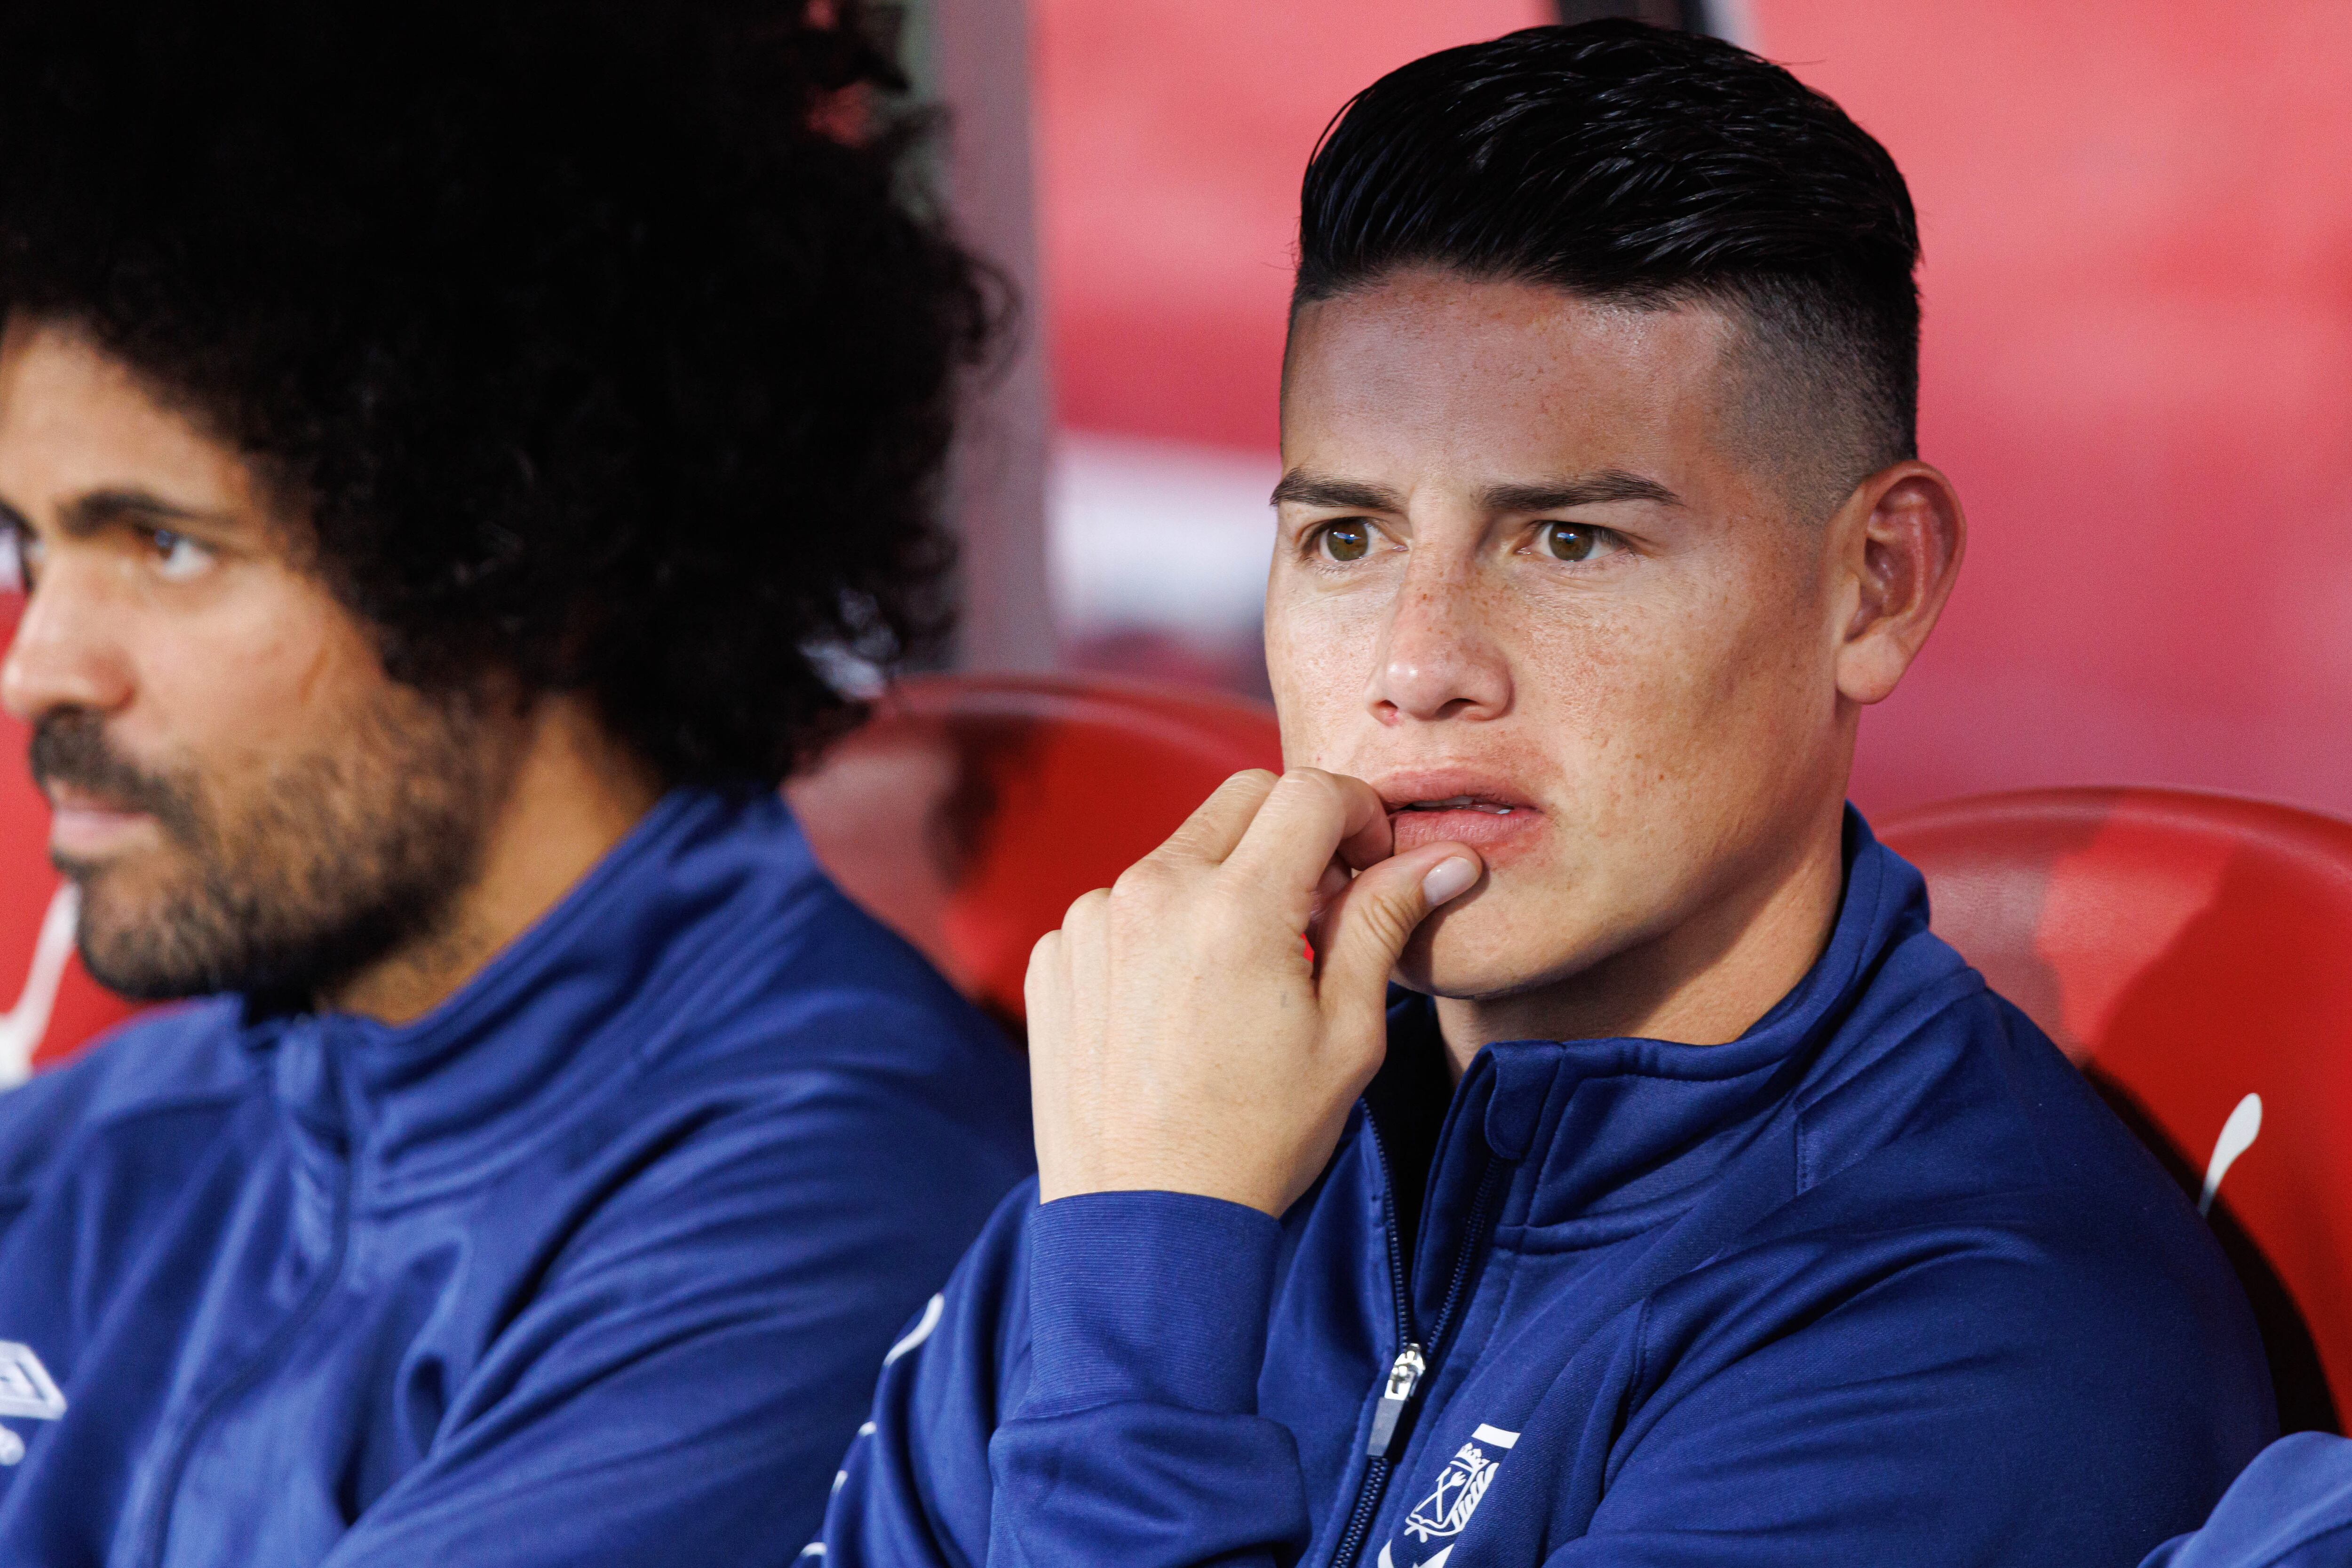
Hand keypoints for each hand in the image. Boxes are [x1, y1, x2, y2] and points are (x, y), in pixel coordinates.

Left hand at [1025, 768, 1482, 1215]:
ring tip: (1246, 974)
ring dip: (1225, 884)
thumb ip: (1384, 923)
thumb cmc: (1258, 1139)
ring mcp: (1090, 922)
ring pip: (1180, 853)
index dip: (1357, 814)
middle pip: (1242, 801)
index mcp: (1234, 907)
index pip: (1309, 791)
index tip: (1370, 862)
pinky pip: (1123, 905)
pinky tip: (1183, 1002)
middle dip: (1294, 833)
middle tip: (1323, 908)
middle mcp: (1151, 894)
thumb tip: (1441, 858)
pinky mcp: (1056, 955)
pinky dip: (1164, 929)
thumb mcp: (1347, 1034)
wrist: (1146, 1223)